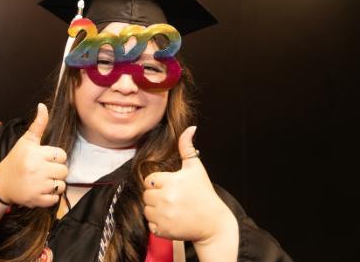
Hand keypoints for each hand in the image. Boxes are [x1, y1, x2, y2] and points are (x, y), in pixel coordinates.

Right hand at [0, 103, 67, 207]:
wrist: (1, 183)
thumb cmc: (16, 160)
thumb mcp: (26, 141)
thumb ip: (38, 124)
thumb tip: (43, 106)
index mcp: (35, 154)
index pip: (61, 155)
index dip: (56, 157)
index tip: (46, 159)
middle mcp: (36, 169)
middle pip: (64, 170)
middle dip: (57, 171)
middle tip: (45, 170)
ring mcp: (36, 186)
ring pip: (61, 185)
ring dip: (55, 183)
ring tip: (43, 180)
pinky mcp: (36, 200)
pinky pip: (55, 198)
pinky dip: (51, 196)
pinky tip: (41, 190)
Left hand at [143, 126, 236, 243]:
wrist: (213, 223)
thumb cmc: (204, 193)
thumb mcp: (196, 168)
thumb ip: (187, 147)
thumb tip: (190, 128)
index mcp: (171, 181)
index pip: (150, 180)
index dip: (160, 182)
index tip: (172, 186)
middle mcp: (165, 198)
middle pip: (146, 194)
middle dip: (157, 196)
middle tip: (173, 198)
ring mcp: (164, 216)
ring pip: (147, 209)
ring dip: (156, 209)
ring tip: (173, 208)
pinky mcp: (163, 230)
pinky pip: (150, 224)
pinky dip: (158, 223)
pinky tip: (172, 219)